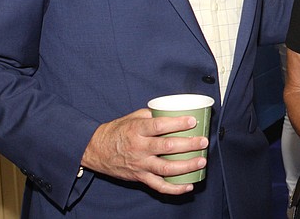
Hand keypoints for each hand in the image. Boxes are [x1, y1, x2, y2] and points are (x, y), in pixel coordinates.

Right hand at [80, 108, 208, 194]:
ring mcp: (140, 164)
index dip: (177, 124)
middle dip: (188, 144)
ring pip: (165, 168)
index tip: (192, 121)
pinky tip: (188, 185)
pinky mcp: (140, 177)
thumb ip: (152, 115)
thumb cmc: (117, 132)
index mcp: (137, 130)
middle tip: (203, 141)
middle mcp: (139, 148)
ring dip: (186, 166)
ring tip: (201, 161)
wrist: (96, 151)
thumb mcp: (132, 118)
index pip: (159, 126)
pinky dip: (174, 188)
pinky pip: (158, 186)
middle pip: (167, 147)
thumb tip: (173, 111)